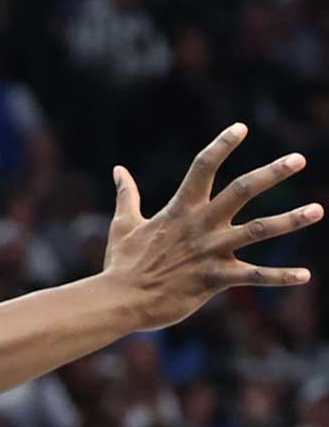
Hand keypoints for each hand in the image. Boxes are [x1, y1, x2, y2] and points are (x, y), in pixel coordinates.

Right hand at [106, 123, 317, 329]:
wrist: (121, 299)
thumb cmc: (122, 262)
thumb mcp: (124, 223)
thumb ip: (127, 195)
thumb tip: (118, 170)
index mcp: (179, 208)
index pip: (202, 167)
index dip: (222, 145)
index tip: (241, 128)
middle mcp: (200, 224)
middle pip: (241, 190)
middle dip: (271, 173)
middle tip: (298, 159)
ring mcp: (210, 251)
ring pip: (258, 231)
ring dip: (290, 220)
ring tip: (317, 210)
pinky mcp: (215, 279)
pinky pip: (254, 276)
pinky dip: (280, 277)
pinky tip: (305, 275)